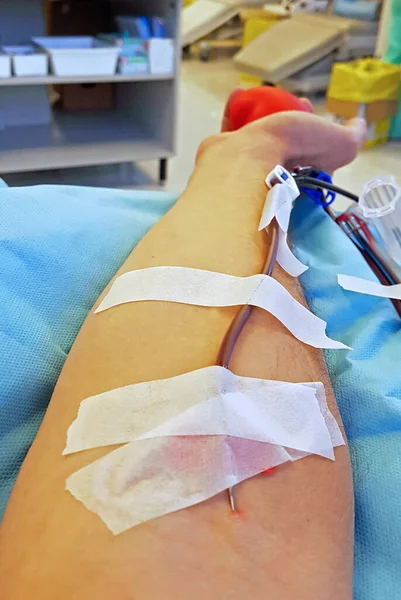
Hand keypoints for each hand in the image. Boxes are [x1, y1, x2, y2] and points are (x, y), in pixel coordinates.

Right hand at [199, 89, 366, 174]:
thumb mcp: (342, 144)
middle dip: (286, 119)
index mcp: (300, 175)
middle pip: (282, 142)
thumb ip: (354, 136)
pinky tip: (238, 94)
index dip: (314, 130)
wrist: (248, 161)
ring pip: (254, 136)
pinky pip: (230, 128)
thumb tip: (357, 124)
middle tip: (288, 103)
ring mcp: (247, 165)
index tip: (311, 110)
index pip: (310, 152)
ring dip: (257, 113)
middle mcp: (274, 173)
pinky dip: (233, 110)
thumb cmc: (295, 150)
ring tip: (260, 96)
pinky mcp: (224, 155)